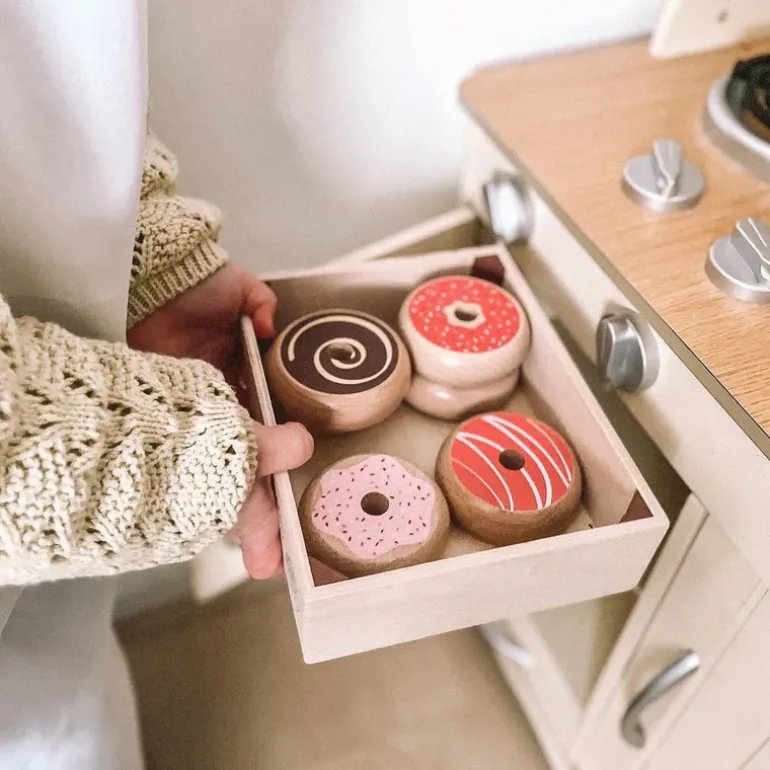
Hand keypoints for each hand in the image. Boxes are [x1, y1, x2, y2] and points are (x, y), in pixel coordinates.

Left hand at [127, 263, 314, 578]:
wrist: (137, 284)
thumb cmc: (187, 287)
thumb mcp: (236, 290)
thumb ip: (258, 304)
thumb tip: (271, 326)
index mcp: (246, 388)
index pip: (270, 437)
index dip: (284, 467)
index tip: (300, 493)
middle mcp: (223, 413)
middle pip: (248, 469)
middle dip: (263, 515)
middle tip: (273, 558)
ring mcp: (192, 424)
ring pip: (218, 477)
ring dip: (237, 516)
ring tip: (258, 555)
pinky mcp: (164, 426)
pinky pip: (182, 467)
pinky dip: (198, 496)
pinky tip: (210, 527)